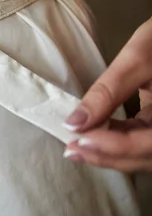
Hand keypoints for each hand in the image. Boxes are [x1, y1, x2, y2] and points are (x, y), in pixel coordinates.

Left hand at [63, 17, 151, 171]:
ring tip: (77, 146)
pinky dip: (118, 141)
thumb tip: (73, 122)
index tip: (80, 139)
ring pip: (143, 154)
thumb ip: (107, 92)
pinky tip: (94, 135)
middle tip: (71, 149)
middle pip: (145, 156)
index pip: (150, 145)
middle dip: (108, 155)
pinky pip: (142, 141)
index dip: (115, 147)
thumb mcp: (138, 58)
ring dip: (110, 153)